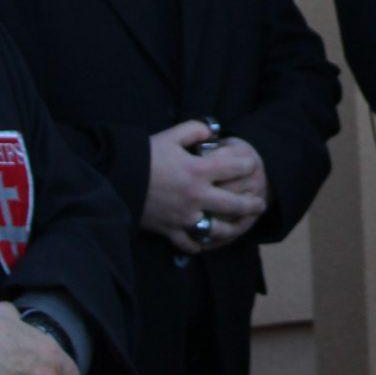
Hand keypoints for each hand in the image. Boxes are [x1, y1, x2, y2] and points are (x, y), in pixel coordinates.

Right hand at [144, 121, 264, 253]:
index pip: (235, 168)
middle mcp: (195, 196)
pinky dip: (200, 244)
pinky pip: (190, 244)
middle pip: (234, 205)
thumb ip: (195, 130)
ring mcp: (184, 217)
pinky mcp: (170, 230)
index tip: (252, 165)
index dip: (248, 165)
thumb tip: (212, 131)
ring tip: (242, 225)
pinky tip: (207, 240)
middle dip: (251, 205)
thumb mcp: (171, 135)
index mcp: (198, 171)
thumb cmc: (144, 156)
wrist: (115, 179)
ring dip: (233, 229)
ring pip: (217, 230)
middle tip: (260, 204)